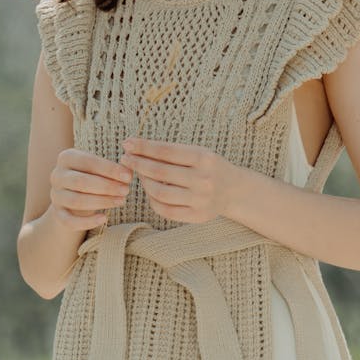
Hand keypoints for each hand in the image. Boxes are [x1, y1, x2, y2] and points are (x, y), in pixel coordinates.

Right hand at [50, 148, 132, 230]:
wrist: (73, 194)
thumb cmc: (91, 176)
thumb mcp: (97, 168)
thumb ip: (111, 168)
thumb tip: (128, 172)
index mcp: (66, 157)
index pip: (88, 162)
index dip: (109, 169)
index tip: (128, 176)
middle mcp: (57, 175)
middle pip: (81, 182)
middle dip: (106, 186)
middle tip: (126, 190)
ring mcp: (55, 195)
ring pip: (77, 201)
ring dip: (101, 202)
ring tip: (121, 201)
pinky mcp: (57, 213)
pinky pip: (69, 221)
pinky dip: (87, 222)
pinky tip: (104, 219)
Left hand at [120, 136, 235, 223]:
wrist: (234, 190)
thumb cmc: (208, 166)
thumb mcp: (197, 152)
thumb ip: (170, 152)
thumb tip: (135, 147)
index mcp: (203, 158)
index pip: (166, 152)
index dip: (143, 147)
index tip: (127, 143)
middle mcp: (203, 179)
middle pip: (160, 172)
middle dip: (138, 164)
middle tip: (125, 158)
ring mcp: (201, 200)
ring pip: (160, 193)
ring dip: (143, 182)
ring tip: (138, 174)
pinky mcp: (197, 216)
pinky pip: (166, 210)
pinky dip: (153, 200)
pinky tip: (149, 190)